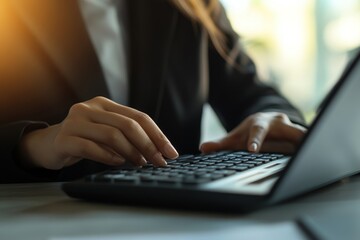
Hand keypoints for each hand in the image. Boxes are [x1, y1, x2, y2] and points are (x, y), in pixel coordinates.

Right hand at [19, 96, 177, 169]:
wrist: (48, 144)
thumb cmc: (85, 139)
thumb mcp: (106, 131)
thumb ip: (127, 135)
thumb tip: (158, 150)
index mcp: (104, 104)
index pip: (138, 116)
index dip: (157, 135)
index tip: (170, 151)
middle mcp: (90, 108)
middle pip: (127, 125)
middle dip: (148, 145)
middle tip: (159, 161)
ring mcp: (75, 122)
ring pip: (112, 135)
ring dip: (131, 152)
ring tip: (140, 163)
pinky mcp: (64, 138)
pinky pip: (91, 148)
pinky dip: (108, 157)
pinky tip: (118, 162)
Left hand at [200, 112, 306, 153]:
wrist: (266, 122)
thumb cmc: (249, 131)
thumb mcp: (235, 137)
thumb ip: (220, 144)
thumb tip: (202, 148)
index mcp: (261, 122)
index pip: (258, 130)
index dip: (255, 139)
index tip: (252, 149)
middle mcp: (280, 124)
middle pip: (289, 131)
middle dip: (296, 138)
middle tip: (300, 147)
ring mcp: (293, 130)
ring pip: (302, 138)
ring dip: (307, 146)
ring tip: (314, 156)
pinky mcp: (301, 138)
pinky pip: (307, 145)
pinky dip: (310, 150)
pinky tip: (316, 160)